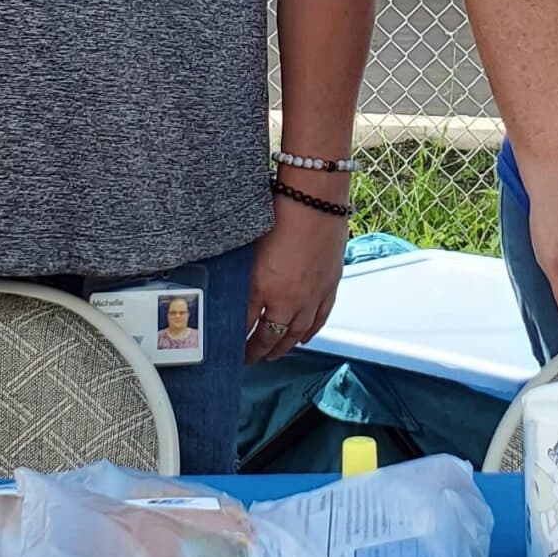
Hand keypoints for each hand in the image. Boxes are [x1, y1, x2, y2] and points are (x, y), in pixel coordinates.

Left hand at [247, 185, 345, 363]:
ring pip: (295, 334)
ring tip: (271, 356)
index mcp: (262, 286)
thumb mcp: (250, 244)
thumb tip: (232, 288)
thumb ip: (241, 271)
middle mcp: (288, 299)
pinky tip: (301, 339)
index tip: (227, 348)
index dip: (235, 340)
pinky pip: (319, 320)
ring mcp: (312, 296)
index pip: (244, 325)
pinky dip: (308, 333)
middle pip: (270, 337)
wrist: (315, 197)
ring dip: (281, 348)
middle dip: (257, 351)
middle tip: (247, 359)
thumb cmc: (279, 211)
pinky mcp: (330, 287)